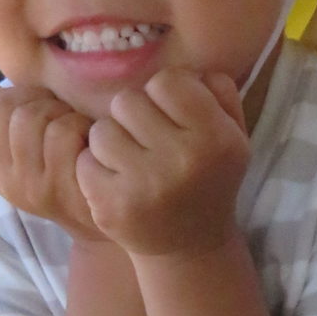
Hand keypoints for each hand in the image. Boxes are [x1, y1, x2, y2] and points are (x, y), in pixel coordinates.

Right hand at [0, 82, 100, 238]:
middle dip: (36, 97)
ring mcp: (29, 185)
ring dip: (59, 110)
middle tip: (59, 110)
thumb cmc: (71, 173)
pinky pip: (61, 132)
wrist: (103, 220)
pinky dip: (80, 125)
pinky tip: (89, 139)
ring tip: (75, 125)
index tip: (34, 102)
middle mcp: (5, 177)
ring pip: (30, 117)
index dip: (8, 94)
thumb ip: (8, 119)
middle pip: (2, 109)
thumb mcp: (33, 149)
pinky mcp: (58, 188)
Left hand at [76, 70, 248, 255]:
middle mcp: (183, 161)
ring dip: (110, 141)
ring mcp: (145, 186)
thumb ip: (219, 90)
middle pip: (127, 101)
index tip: (169, 117)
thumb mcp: (233, 133)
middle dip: (132, 117)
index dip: (163, 95)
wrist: (190, 245)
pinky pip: (83, 161)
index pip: (167, 82)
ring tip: (130, 161)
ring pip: (101, 130)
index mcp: (216, 137)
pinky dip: (94, 168)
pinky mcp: (112, 206)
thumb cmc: (208, 176)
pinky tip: (116, 182)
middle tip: (146, 141)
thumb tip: (189, 70)